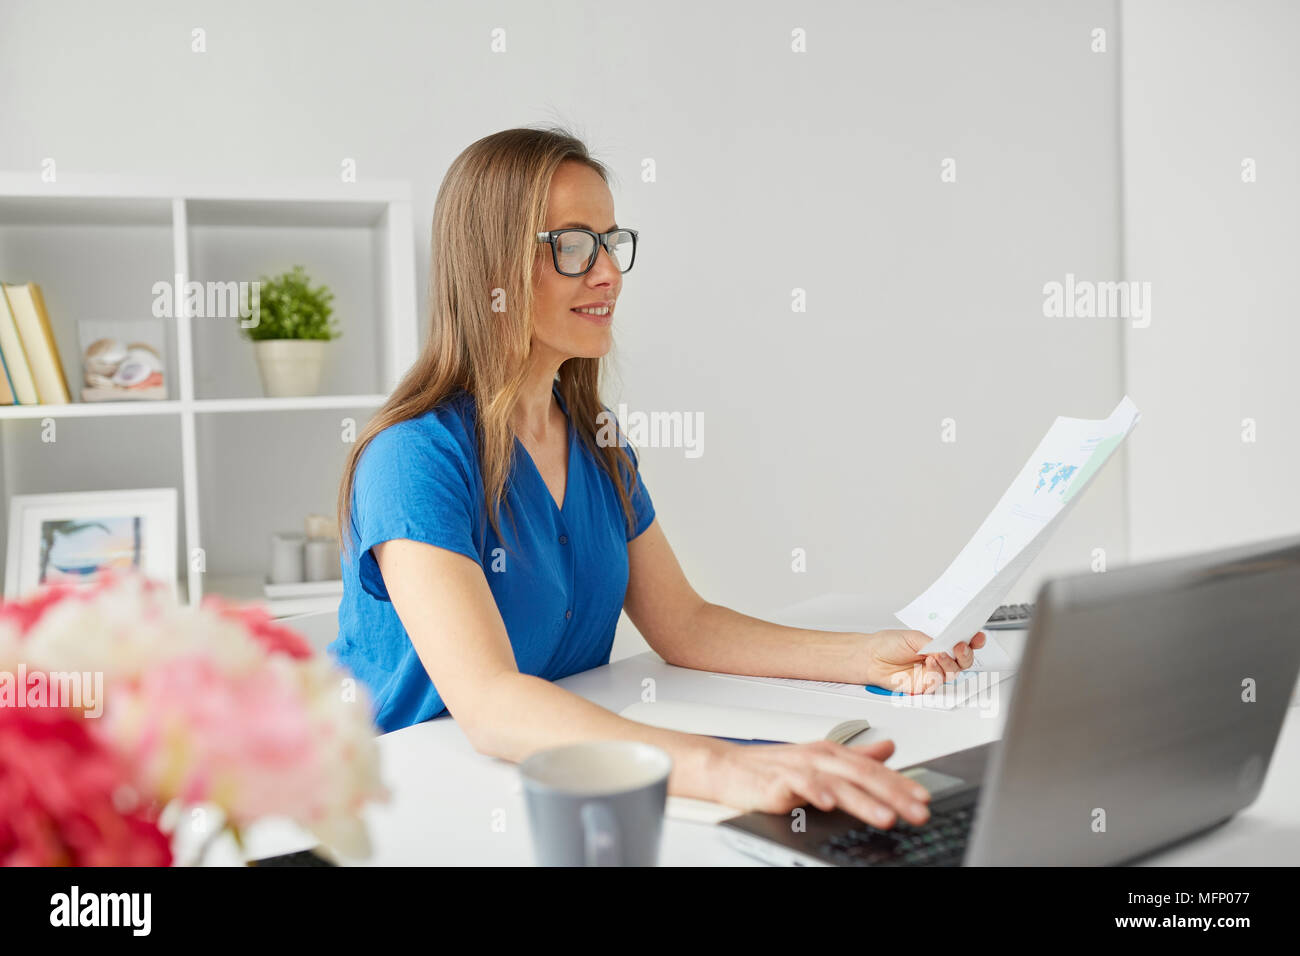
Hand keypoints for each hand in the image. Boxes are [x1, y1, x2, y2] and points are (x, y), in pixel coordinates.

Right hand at [708, 738, 930, 828]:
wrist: (727, 768)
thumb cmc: (772, 767)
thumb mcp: (820, 761)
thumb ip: (856, 756)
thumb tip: (889, 749)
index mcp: (832, 754)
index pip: (874, 769)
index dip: (901, 784)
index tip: (924, 799)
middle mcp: (819, 758)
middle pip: (863, 776)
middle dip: (894, 795)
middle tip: (918, 812)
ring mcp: (798, 769)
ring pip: (838, 784)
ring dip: (863, 801)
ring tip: (886, 816)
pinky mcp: (776, 782)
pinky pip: (798, 786)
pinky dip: (814, 793)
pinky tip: (828, 804)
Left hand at [864, 628, 985, 693]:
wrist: (871, 658)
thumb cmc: (888, 644)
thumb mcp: (913, 636)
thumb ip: (933, 642)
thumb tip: (947, 647)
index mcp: (938, 643)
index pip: (961, 642)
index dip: (973, 640)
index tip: (977, 637)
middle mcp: (938, 658)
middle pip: (963, 660)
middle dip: (966, 653)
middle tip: (960, 647)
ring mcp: (933, 672)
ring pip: (954, 672)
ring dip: (949, 662)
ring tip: (937, 654)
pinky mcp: (925, 684)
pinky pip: (939, 680)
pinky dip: (937, 671)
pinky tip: (929, 663)